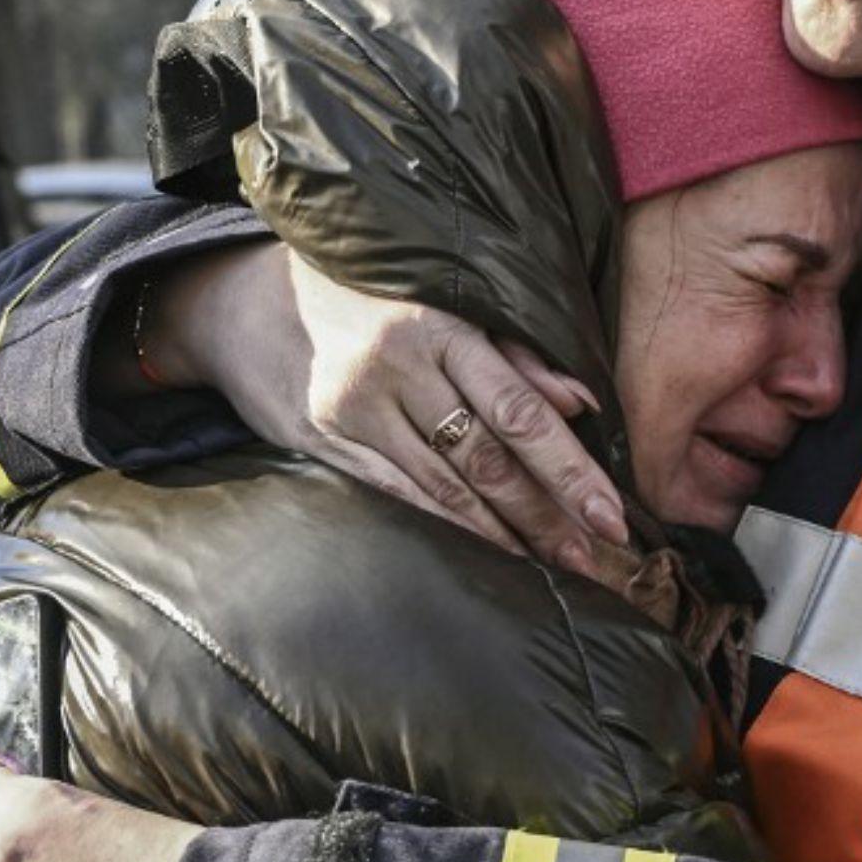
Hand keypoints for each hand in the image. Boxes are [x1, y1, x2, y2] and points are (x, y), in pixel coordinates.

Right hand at [158, 243, 626, 571]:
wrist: (249, 299)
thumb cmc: (373, 296)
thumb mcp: (447, 303)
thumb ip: (516, 354)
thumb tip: (583, 402)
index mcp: (441, 329)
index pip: (519, 411)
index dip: (570, 469)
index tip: (612, 515)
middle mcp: (397, 370)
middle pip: (488, 458)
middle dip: (548, 514)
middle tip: (599, 557)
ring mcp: (354, 409)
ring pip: (444, 487)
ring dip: (506, 533)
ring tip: (556, 565)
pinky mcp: (323, 440)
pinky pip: (396, 494)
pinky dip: (446, 527)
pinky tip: (486, 552)